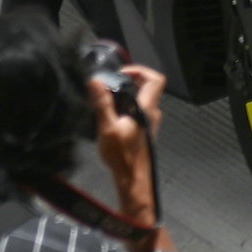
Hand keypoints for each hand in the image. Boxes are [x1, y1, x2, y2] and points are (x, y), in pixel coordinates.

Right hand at [93, 65, 166, 215]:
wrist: (133, 180)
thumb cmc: (122, 156)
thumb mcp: (108, 129)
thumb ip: (103, 104)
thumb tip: (96, 81)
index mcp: (146, 108)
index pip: (155, 80)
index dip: (140, 71)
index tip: (121, 74)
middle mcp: (152, 113)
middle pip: (148, 87)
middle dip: (130, 81)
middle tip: (110, 85)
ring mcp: (149, 122)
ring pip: (142, 99)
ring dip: (127, 94)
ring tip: (108, 99)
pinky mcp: (143, 130)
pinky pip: (138, 110)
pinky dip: (127, 106)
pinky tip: (111, 115)